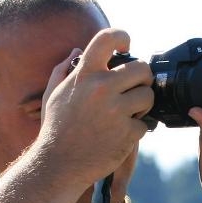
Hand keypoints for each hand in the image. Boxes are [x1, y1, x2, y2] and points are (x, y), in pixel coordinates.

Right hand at [35, 28, 153, 186]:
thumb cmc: (55, 129)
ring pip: (149, 95)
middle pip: (142, 68)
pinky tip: (121, 135)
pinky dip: (136, 130)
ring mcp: (116, 111)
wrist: (58, 165)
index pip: (108, 38)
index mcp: (84, 74)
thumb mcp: (53, 95)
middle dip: (142, 79)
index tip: (126, 45)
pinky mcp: (127, 133)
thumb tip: (77, 51)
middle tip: (134, 89)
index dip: (122, 37)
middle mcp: (102, 88)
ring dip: (143, 105)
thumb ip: (64, 70)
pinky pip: (145, 124)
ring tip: (129, 113)